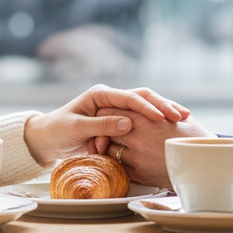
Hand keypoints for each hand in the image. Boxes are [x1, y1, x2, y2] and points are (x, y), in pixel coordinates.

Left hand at [23, 85, 189, 164]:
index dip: (148, 108)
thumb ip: (101, 125)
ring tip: (185, 118)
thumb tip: (127, 124)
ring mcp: (116, 108)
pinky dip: (158, 121)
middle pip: (144, 97)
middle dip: (164, 105)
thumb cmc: (58, 131)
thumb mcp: (77, 128)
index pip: (130, 98)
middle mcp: (111, 97)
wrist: (47, 138)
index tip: (163, 118)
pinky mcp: (119, 120)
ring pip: (146, 105)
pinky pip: (143, 118)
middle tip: (182, 116)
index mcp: (100, 93)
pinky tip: (173, 126)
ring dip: (165, 111)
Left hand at [96, 109, 213, 188]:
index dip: (108, 112)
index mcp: (145, 119)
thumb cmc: (193, 136)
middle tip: (104, 129)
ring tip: (113, 144)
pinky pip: (118, 166)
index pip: (112, 111)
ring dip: (109, 146)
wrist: (207, 164)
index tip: (109, 114)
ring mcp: (137, 157)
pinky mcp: (139, 174)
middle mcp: (138, 138)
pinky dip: (116, 161)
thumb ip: (152, 108)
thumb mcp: (174, 115)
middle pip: (107, 130)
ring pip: (109, 149)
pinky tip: (122, 158)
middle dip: (105, 130)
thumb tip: (136, 102)